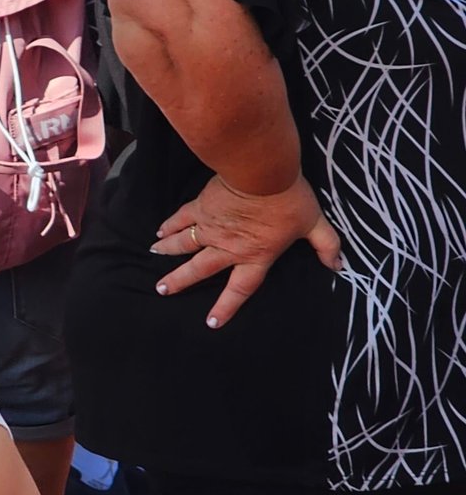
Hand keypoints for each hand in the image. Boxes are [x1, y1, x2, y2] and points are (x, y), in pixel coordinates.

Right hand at [150, 174, 342, 327]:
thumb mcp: (315, 224)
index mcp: (255, 256)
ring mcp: (211, 227)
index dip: (226, 307)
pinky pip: (181, 220)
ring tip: (154, 258)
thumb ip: (327, 246)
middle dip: (180, 281)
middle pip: (199, 269)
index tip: (211, 322)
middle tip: (161, 289)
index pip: (239, 288)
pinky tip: (159, 231)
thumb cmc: (288, 200)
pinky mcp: (201, 208)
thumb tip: (339, 266)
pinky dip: (169, 226)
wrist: (261, 172)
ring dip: (168, 253)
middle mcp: (228, 247)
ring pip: (183, 245)